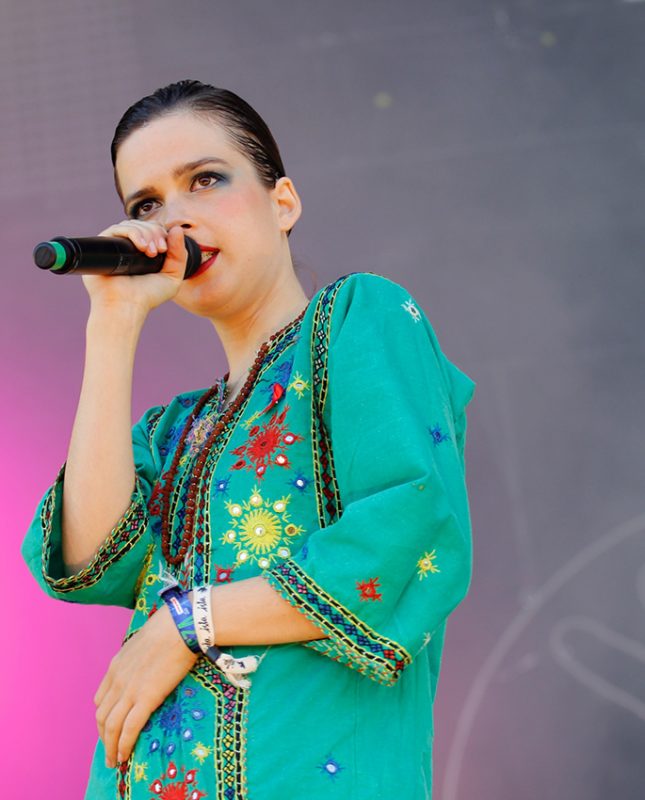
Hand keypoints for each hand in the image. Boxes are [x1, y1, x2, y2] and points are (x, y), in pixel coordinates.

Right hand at [82, 221, 188, 315]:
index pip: (154, 230)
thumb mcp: (172, 277)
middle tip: (158, 251)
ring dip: (146, 233)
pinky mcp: (103, 245)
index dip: (161, 233)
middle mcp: (129, 247)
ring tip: (150, 252)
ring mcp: (117, 245)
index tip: (165, 249)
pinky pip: (117, 229)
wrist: (126, 306)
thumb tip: (178, 229)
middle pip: (144, 224)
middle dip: (155, 234)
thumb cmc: (147, 297)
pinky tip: (141, 247)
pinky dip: (133, 233)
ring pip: (132, 224)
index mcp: (144, 252)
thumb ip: (179, 255)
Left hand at [93, 602, 198, 768]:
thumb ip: (137, 656)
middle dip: (103, 736)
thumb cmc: (168, 628)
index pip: (101, 698)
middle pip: (102, 716)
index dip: (103, 716)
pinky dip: (124, 745)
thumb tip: (147, 660)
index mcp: (115, 666)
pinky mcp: (146, 698)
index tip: (109, 726)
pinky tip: (125, 756)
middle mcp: (117, 681)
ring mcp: (130, 691)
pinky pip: (129, 728)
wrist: (179, 626)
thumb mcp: (142, 641)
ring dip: (110, 747)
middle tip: (110, 750)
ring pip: (111, 726)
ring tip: (115, 760)